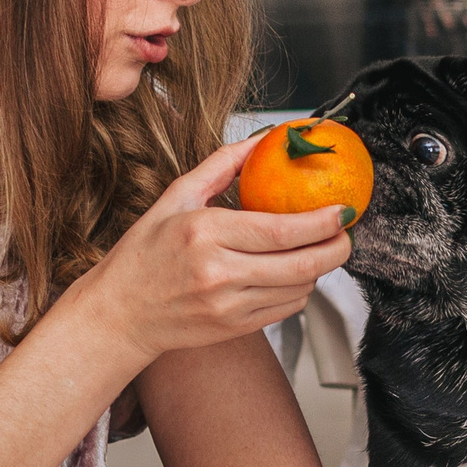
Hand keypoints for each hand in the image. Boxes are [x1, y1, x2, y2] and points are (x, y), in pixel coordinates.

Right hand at [68, 136, 350, 363]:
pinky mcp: (235, 327)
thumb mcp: (175, 198)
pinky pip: (286, 309)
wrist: (120, 314)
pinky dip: (299, 290)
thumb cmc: (143, 255)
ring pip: (299, 288)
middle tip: (346, 233)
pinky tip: (292, 273)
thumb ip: (222, 165)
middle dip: (337, 248)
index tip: (341, 210)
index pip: (281, 230)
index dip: (322, 222)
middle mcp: (218, 273)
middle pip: (302, 264)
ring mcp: (229, 306)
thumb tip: (262, 139)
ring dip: (319, 268)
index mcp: (204, 233)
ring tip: (318, 249)